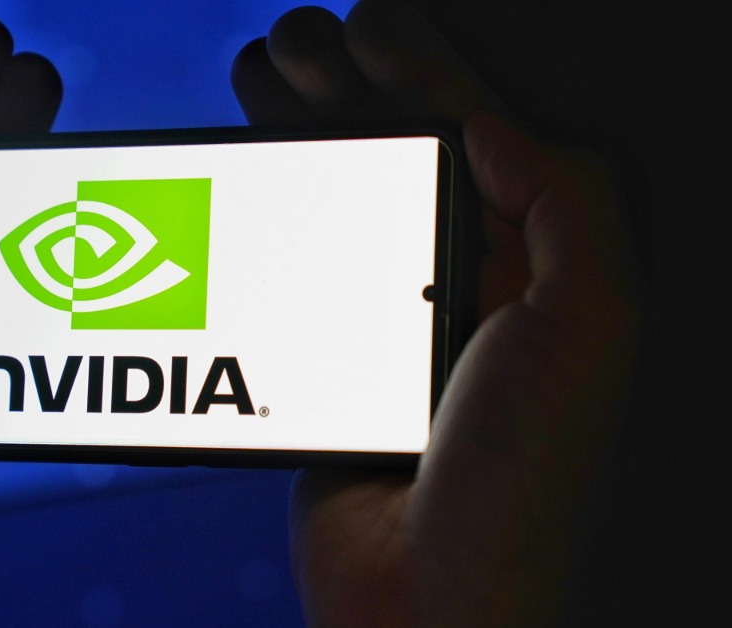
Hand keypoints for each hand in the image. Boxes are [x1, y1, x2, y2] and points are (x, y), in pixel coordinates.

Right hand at [233, 1, 639, 624]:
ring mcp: (388, 322)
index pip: (481, 137)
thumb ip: (568, 204)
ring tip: (252, 86)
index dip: (425, 70)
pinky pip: (289, 271)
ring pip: (335, 202)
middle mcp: (464, 285)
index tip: (364, 30)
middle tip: (286, 46)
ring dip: (296, 137)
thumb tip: (496, 123)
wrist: (433, 603)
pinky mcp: (324, 362)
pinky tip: (238, 185)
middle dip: (342, 87)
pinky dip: (262, 219)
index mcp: (533, 268)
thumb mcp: (593, 327)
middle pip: (397, 155)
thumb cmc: (525, 481)